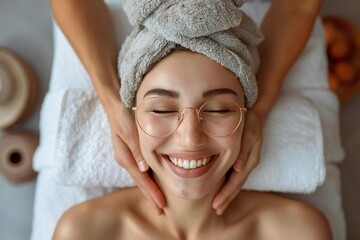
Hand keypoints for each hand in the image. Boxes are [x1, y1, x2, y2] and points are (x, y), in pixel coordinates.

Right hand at [106, 98, 165, 213]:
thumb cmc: (123, 115)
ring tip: (159, 200)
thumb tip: (143, 170)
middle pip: (140, 182)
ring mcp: (128, 156)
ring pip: (141, 176)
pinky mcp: (131, 151)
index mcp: (125, 156)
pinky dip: (148, 177)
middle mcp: (126, 159)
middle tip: (161, 210)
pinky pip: (140, 169)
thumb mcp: (129, 130)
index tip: (161, 205)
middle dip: (150, 195)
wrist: (115, 104)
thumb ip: (136, 149)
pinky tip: (154, 181)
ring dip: (150, 188)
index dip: (151, 192)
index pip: (141, 179)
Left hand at [212, 109, 262, 214]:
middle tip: (217, 211)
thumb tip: (238, 169)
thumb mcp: (248, 134)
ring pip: (236, 182)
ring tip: (219, 205)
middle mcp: (247, 163)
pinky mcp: (242, 158)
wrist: (255, 113)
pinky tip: (222, 188)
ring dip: (227, 194)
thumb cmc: (249, 122)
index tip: (216, 206)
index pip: (236, 182)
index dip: (226, 195)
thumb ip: (243, 152)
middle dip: (226, 199)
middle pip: (236, 186)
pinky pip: (235, 175)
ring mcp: (245, 161)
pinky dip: (228, 184)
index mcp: (249, 160)